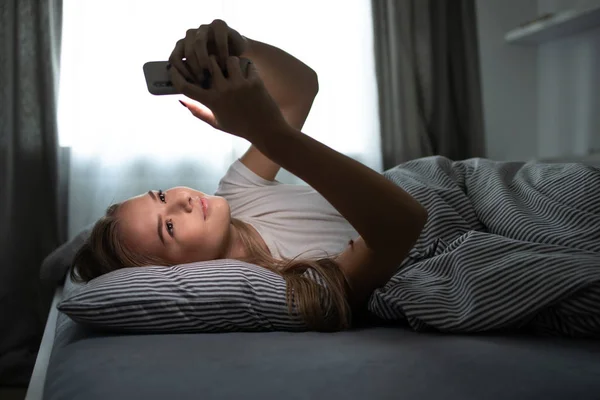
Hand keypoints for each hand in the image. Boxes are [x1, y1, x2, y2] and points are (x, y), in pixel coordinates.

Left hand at [169, 19, 247, 83]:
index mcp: (182, 47)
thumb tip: (181, 92)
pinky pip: (218, 39)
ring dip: (205, 60)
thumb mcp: (204, 75)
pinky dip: (222, 53)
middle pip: (187, 52)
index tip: (191, 84)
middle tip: (204, 81)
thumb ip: (192, 80)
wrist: (239, 56)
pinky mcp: (219, 24)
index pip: (174, 58)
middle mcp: (190, 36)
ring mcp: (204, 28)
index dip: (181, 72)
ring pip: (198, 43)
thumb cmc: (219, 69)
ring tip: (213, 72)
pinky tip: (226, 64)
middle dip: (195, 69)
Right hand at [171, 54, 288, 141]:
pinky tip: (250, 75)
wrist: (267, 131)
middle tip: (218, 65)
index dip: (177, 76)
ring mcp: (239, 85)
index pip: (185, 87)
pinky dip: (249, 67)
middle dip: (211, 62)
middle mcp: (223, 91)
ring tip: (236, 70)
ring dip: (231, 62)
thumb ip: (199, 112)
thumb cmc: (240, 128)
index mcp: (212, 102)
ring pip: (229, 59)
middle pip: (208, 63)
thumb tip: (182, 101)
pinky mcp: (254, 82)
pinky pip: (248, 64)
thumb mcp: (217, 123)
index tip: (175, 69)